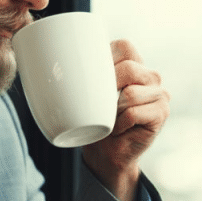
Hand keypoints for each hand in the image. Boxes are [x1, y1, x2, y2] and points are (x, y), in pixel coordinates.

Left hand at [82, 39, 169, 200]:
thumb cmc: (93, 121)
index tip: (90, 77)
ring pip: (131, 93)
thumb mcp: (85, 92)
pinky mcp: (161, 114)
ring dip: (113, 109)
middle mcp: (151, 76)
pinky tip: (117, 129)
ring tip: (109, 119)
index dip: (105, 58)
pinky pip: (135, 112)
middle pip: (129, 68)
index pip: (124, 46)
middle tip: (97, 103)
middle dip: (107, 86)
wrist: (105, 154)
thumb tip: (40, 55)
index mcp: (134, 64)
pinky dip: (120, 123)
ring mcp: (160, 95)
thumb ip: (78, 72)